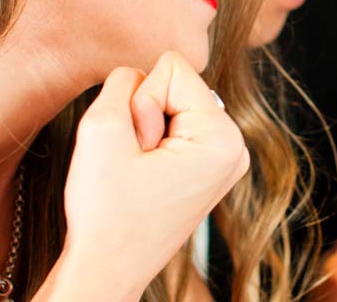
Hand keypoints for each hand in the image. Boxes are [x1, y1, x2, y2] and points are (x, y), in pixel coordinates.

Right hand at [59, 53, 248, 295]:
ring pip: (173, 104)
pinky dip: (152, 144)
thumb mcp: (101, 127)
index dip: (141, 101)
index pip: (172, 67)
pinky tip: (146, 176)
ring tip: (140, 172)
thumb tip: (139, 72)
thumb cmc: (104, 210)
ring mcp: (225, 158)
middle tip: (137, 165)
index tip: (138, 148)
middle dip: (147, 115)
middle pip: (177, 84)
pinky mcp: (208, 167)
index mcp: (223, 136)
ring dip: (147, 130)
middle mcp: (235, 145)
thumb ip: (123, 80)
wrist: (106, 269)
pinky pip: (174, 125)